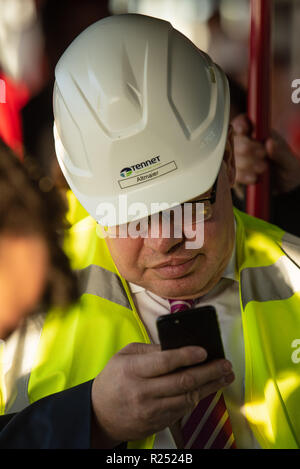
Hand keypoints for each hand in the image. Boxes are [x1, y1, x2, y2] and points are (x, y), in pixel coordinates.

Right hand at [91, 342, 233, 446]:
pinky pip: (182, 411)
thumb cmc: (113, 379)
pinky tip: (206, 389)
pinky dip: (196, 398)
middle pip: (182, 382)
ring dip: (209, 387)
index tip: (204, 351)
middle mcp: (142, 392)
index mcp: (133, 370)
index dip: (187, 355)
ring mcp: (150, 411)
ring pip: (187, 399)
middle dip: (208, 372)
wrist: (99, 413)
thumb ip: (150, 350)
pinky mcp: (156, 424)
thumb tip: (177, 346)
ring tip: (224, 376)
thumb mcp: (124, 356)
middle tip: (225, 364)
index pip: (165, 362)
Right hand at [232, 114, 299, 193]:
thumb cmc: (288, 171)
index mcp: (259, 134)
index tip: (244, 131)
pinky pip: (232, 173)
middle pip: (234, 140)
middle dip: (246, 147)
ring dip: (246, 163)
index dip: (240, 124)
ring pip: (231, 157)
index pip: (243, 122)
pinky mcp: (236, 175)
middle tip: (262, 155)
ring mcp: (239, 160)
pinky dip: (242, 176)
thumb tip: (269, 143)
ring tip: (263, 169)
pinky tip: (254, 178)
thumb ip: (281, 153)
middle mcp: (246, 144)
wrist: (284, 192)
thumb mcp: (290, 162)